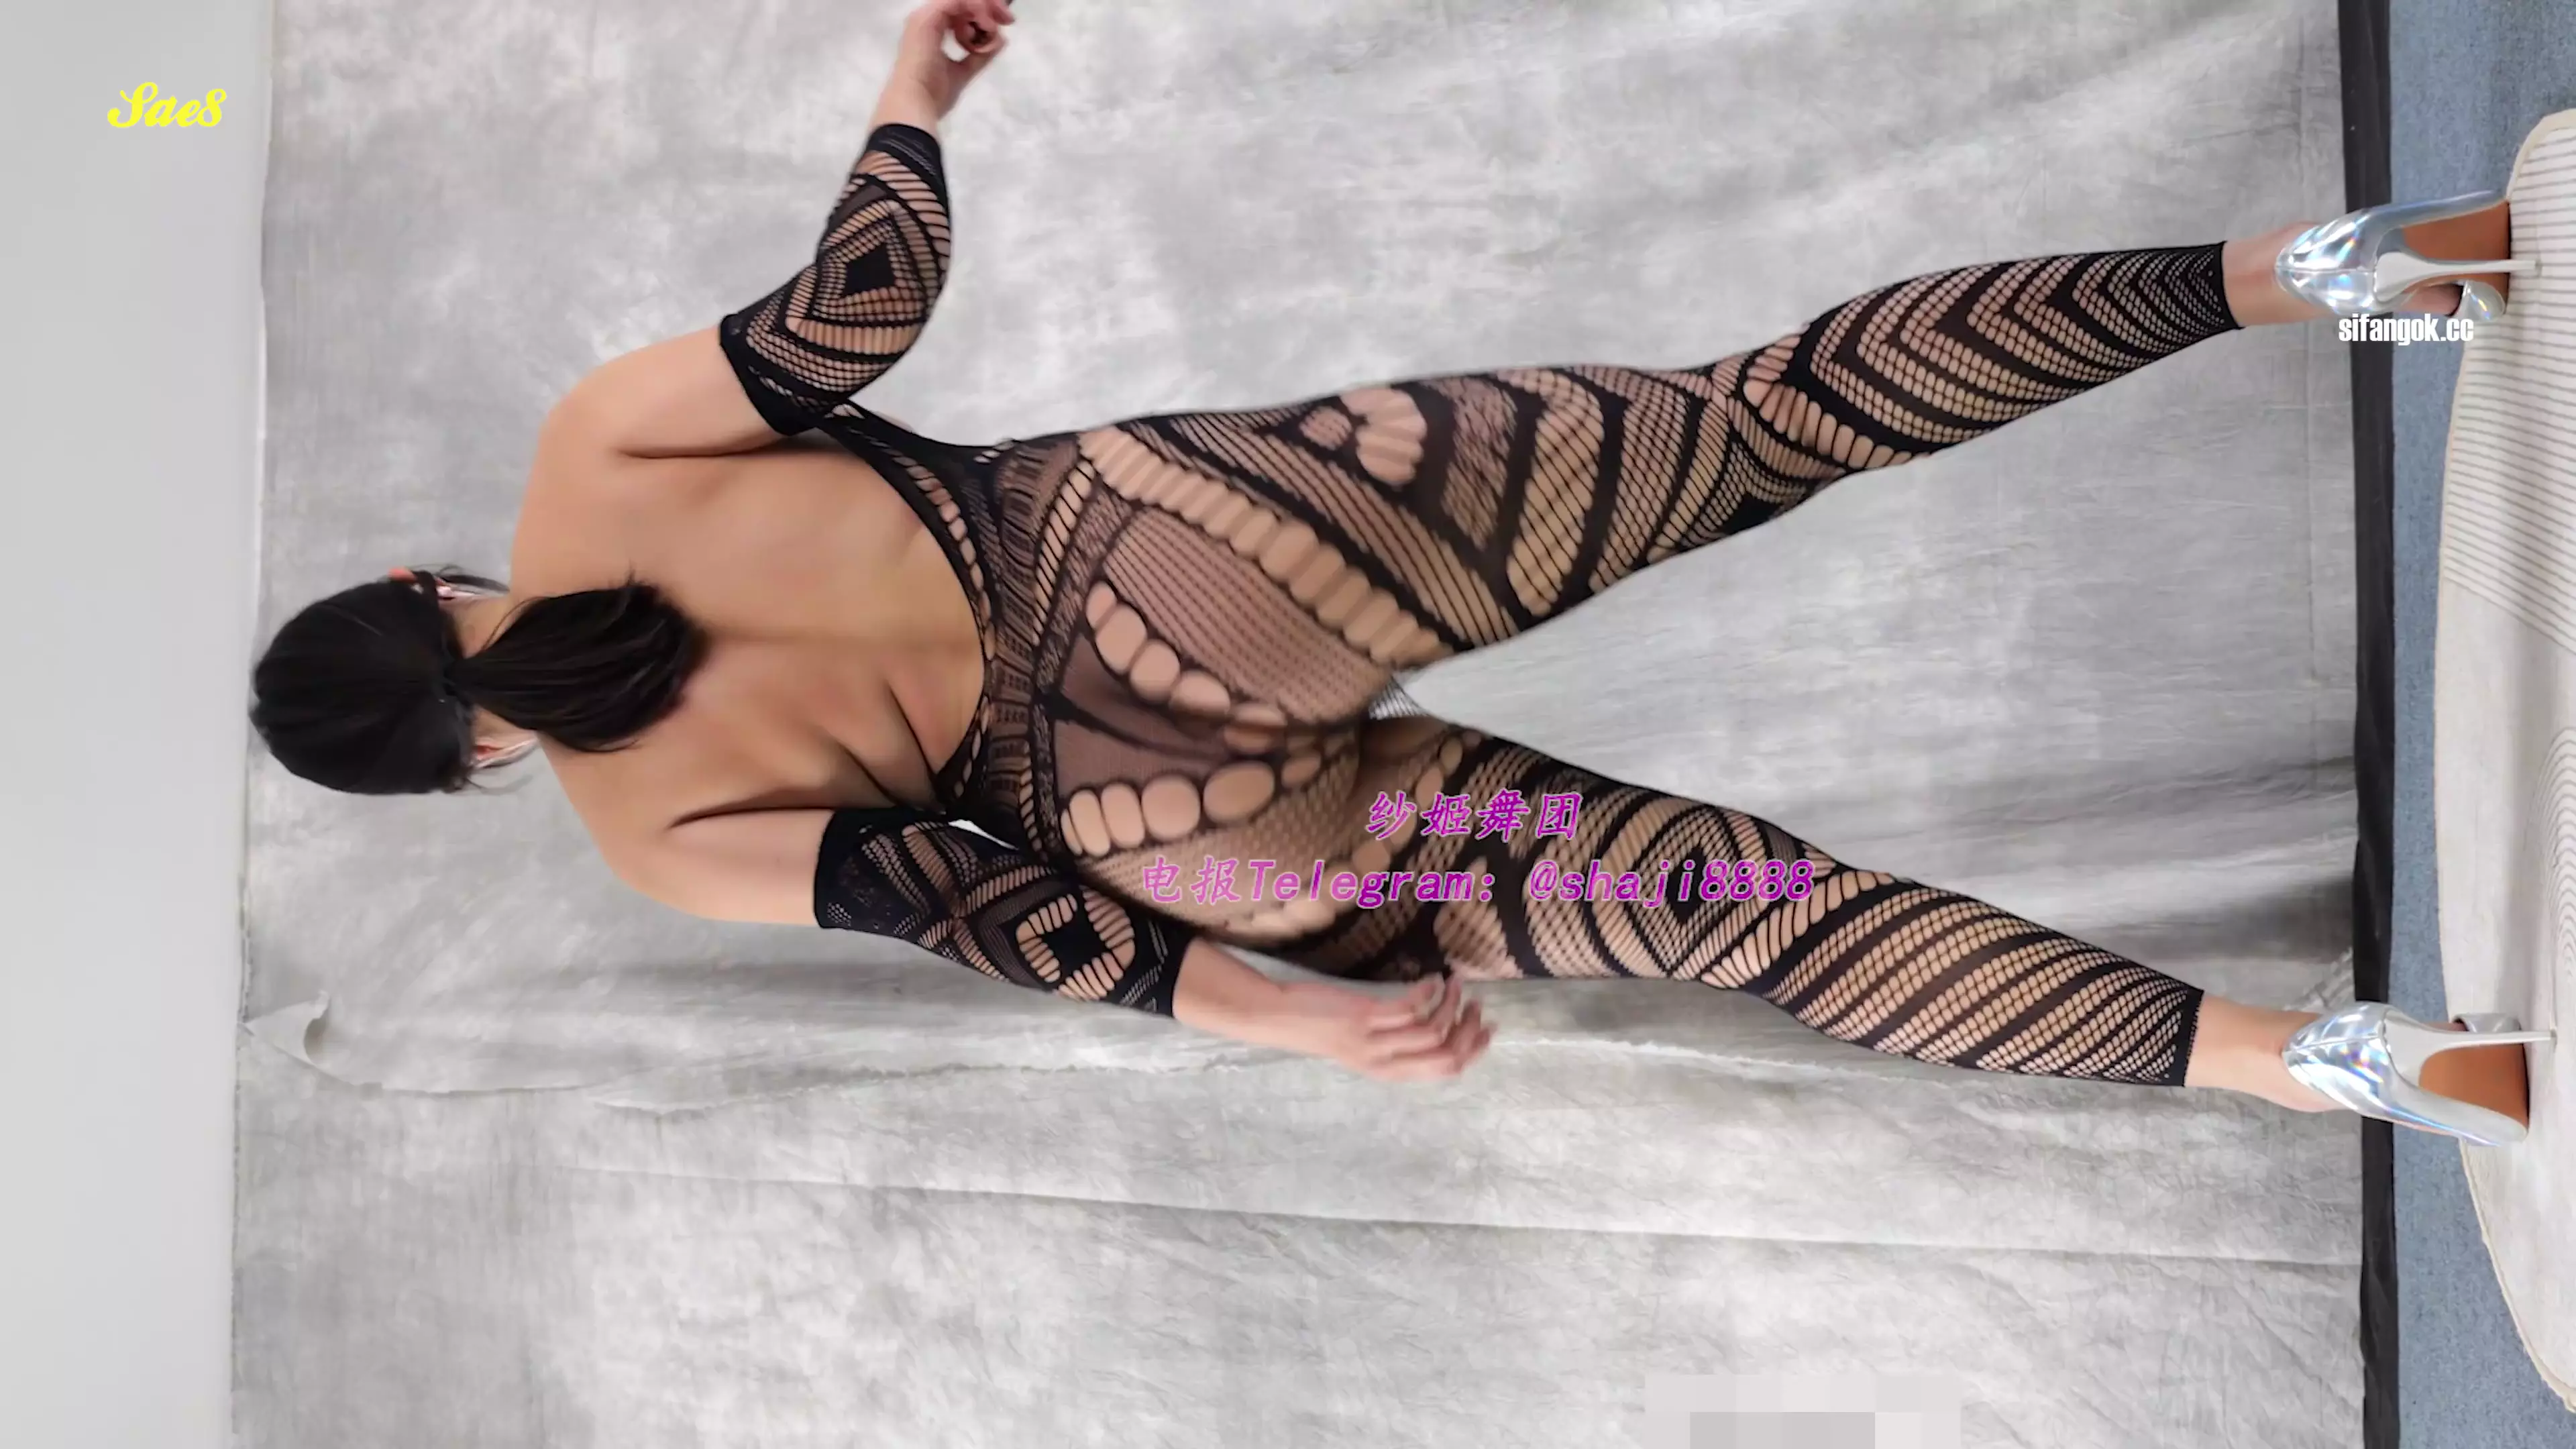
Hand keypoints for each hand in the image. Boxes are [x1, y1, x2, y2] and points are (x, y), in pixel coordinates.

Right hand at [891, 0, 1013, 119]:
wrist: (916, 104)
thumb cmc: (934, 93)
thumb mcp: (965, 71)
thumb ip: (981, 54)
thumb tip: (1001, 39)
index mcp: (932, 28)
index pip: (961, 9)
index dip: (985, 12)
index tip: (1005, 23)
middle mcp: (927, 18)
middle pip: (963, 0)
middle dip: (989, 5)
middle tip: (1008, 19)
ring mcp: (926, 16)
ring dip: (984, 9)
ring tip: (993, 28)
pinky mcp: (928, 18)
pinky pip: (957, 2)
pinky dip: (976, 10)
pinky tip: (986, 25)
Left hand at [1260, 974, 1493, 1082]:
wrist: (1282, 1019)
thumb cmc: (1323, 1028)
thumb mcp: (1365, 1047)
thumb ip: (1397, 1045)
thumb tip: (1435, 1029)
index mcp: (1390, 1073)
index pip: (1446, 1071)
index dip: (1474, 1050)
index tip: (1488, 1028)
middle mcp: (1385, 1063)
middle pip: (1446, 1054)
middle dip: (1470, 1028)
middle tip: (1476, 1003)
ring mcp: (1374, 1041)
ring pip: (1432, 1029)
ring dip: (1451, 1003)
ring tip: (1456, 984)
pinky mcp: (1364, 1017)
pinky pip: (1409, 1007)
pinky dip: (1428, 991)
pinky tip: (1431, 980)